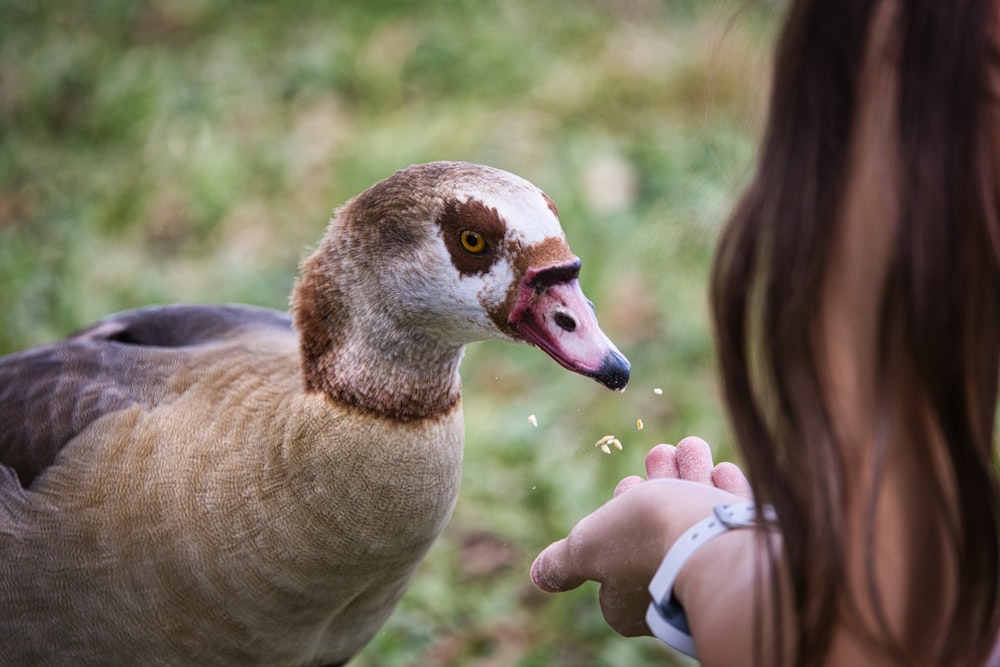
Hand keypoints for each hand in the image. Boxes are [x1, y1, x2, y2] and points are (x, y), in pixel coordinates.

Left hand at [530, 436, 751, 636]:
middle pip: (662, 527)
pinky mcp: (752, 559)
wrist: (716, 543)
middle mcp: (673, 594)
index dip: (624, 509)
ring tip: (690, 445)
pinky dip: (725, 491)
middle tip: (662, 452)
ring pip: (699, 517)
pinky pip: (735, 522)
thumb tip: (539, 577)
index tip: (629, 482)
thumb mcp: (588, 546)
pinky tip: (722, 472)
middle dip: (661, 483)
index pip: (623, 549)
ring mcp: (713, 575)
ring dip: (692, 475)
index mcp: (631, 601)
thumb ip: (564, 561)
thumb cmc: (645, 541)